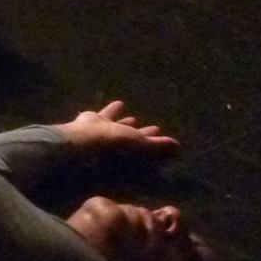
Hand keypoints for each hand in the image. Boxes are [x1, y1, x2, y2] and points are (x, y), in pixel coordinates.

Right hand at [54, 99, 178, 156]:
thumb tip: (177, 147)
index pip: (148, 152)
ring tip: (134, 118)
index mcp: (132, 157)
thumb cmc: (116, 149)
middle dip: (144, 135)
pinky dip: (113, 109)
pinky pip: (107, 115)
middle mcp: (118, 148)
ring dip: (127, 124)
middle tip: (154, 128)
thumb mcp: (143, 147)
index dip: (157, 146)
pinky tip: (119, 103)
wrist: (83, 143)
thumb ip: (159, 147)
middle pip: (134, 141)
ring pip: (120, 128)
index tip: (166, 140)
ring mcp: (104, 135)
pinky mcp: (93, 123)